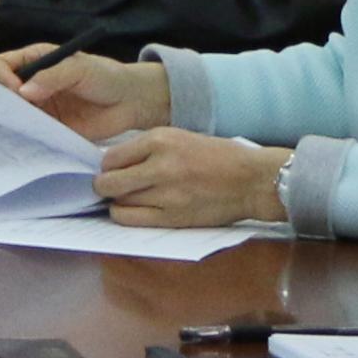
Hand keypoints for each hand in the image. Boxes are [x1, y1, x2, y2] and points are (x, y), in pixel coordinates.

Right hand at [0, 45, 172, 138]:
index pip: (1, 64)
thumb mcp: (80, 69)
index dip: (1, 77)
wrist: (130, 102)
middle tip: (14, 113)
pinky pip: (29, 131)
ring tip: (20, 128)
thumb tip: (22, 92)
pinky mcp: (48, 127)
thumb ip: (52, 77)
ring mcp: (38, 106)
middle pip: (0, 90)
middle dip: (1, 101)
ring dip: (12, 120)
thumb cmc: (106, 77)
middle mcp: (30, 83)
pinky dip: (25, 136)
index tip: (15, 91)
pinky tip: (29, 139)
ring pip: (12, 113)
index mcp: (34, 60)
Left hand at [89, 127, 287, 226]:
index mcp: (160, 140)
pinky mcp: (174, 217)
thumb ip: (146, 149)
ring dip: (118, 202)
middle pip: (107, 182)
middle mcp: (160, 166)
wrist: (253, 180)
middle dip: (104, 186)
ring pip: (118, 203)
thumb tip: (112, 163)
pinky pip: (132, 220)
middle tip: (110, 188)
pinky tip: (134, 211)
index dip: (106, 167)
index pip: (110, 157)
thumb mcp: (179, 138)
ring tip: (129, 198)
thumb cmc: (217, 157)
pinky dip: (126, 216)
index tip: (112, 171)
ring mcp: (166, 194)